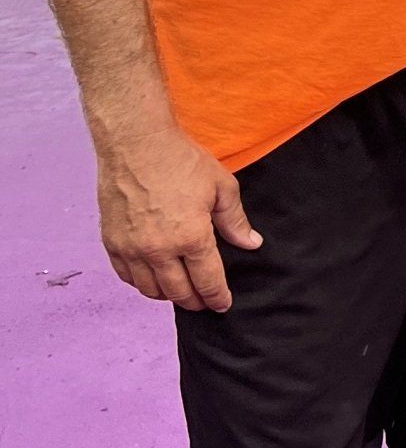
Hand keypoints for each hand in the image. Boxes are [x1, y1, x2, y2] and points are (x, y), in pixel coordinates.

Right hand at [97, 122, 260, 312]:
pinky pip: (126, 276)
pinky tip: (152, 278)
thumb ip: (235, 221)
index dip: (217, 298)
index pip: (208, 282)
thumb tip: (251, 243)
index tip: (222, 304)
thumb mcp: (221, 187)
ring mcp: (131, 248)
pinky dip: (141, 283)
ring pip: (150, 289)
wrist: (136, 142)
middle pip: (179, 293)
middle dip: (195, 301)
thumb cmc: (180, 160)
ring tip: (180, 291)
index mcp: (191, 238)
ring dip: (167, 295)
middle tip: (203, 302)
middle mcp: (159, 250)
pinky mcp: (111, 242)